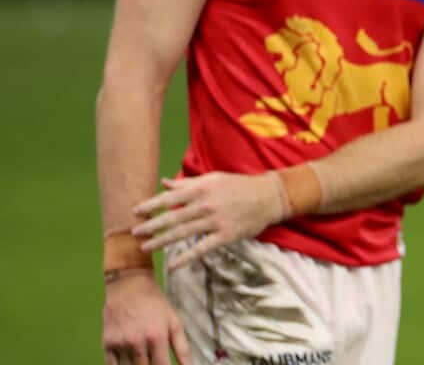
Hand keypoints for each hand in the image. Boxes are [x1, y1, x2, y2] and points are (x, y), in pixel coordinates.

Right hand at [103, 271, 191, 364]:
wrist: (129, 287)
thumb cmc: (156, 305)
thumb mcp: (174, 322)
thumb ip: (182, 348)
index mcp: (157, 337)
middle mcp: (137, 342)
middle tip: (154, 361)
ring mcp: (120, 343)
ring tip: (144, 360)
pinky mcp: (107, 344)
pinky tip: (129, 362)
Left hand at [132, 172, 284, 269]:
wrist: (269, 196)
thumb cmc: (239, 185)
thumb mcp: (213, 179)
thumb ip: (188, 183)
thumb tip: (164, 183)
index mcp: (201, 188)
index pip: (168, 198)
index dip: (150, 206)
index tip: (135, 213)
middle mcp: (205, 205)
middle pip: (171, 218)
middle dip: (150, 226)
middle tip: (134, 233)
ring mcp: (215, 221)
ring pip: (182, 234)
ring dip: (161, 241)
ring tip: (145, 247)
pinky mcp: (225, 236)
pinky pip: (201, 248)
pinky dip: (186, 257)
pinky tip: (173, 265)